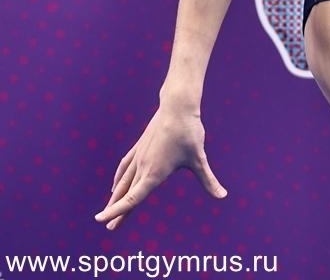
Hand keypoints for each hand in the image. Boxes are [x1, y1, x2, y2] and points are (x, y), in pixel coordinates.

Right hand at [93, 103, 226, 230]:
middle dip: (116, 210)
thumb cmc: (189, 132)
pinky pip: (124, 166)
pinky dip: (118, 178)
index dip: (118, 211)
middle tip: (109, 226)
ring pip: (122, 180)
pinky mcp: (139, 146)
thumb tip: (223, 195)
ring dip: (115, 196)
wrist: (177, 106)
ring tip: (108, 209)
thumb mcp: (199, 159)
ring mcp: (139, 155)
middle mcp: (142, 166)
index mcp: (154, 173)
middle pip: (125, 193)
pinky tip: (115, 185)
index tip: (102, 221)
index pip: (133, 198)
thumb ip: (208, 180)